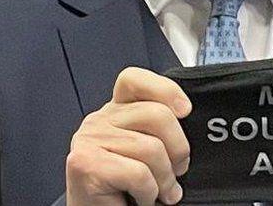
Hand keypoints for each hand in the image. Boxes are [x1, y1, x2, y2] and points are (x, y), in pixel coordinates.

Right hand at [65, 67, 191, 205]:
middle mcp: (98, 120)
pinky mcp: (84, 163)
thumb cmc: (125, 191)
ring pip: (151, 148)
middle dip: (178, 149)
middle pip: (156, 114)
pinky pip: (137, 173)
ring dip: (164, 180)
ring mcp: (88, 140)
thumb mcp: (146, 153)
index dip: (165, 89)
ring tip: (158, 194)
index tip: (185, 111)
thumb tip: (188, 114)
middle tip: (177, 173)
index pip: (134, 80)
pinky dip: (148, 194)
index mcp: (115, 112)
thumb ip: (158, 130)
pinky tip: (139, 200)